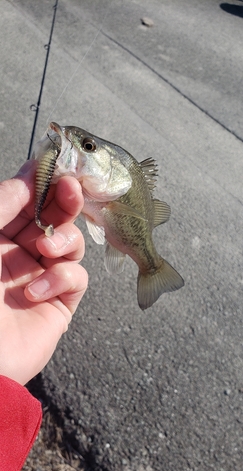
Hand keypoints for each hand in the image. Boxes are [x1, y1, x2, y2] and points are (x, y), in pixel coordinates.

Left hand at [0, 160, 87, 384]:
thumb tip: (27, 178)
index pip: (26, 200)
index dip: (42, 181)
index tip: (55, 164)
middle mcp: (19, 254)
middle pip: (54, 217)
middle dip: (64, 201)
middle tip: (71, 188)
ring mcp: (40, 278)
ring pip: (71, 242)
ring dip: (64, 239)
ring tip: (45, 249)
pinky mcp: (58, 304)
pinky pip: (76, 278)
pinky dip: (61, 278)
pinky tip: (34, 292)